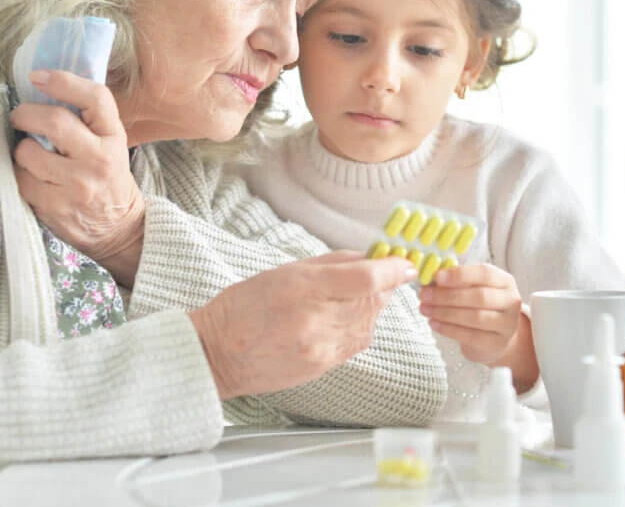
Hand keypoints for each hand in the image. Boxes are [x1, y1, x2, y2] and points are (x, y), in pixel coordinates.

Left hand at [9, 69, 144, 282]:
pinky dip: (21, 175)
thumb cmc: (108, 179)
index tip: (38, 76)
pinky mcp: (55, 207)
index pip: (96, 98)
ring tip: (31, 155)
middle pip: (54, 122)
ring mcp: (77, 186)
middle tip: (20, 117)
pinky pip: (21, 179)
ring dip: (21, 150)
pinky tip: (34, 178)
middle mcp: (100, 160)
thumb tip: (45, 86)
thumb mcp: (111, 146)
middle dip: (26, 114)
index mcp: (114, 138)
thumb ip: (88, 120)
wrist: (119, 229)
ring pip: (28, 152)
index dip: (65, 82)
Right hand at [188, 251, 418, 398]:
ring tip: (343, 300)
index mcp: (304, 289)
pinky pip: (357, 343)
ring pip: (370, 324)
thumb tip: (370, 257)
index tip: (406, 263)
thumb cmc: (245, 305)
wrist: (218, 353)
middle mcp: (317, 321)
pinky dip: (358, 328)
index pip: (366, 279)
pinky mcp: (323, 367)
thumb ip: (333, 263)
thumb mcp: (286, 270)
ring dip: (369, 308)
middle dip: (381, 286)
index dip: (392, 269)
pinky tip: (337, 320)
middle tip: (374, 276)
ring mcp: (322, 348)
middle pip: (373, 301)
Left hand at [419, 263, 538, 391]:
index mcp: (504, 281)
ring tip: (425, 309)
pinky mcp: (497, 344)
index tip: (437, 277)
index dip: (460, 275)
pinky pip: (470, 336)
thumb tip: (431, 278)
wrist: (493, 338)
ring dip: (445, 312)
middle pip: (479, 296)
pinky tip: (434, 323)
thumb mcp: (473, 289)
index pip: (485, 273)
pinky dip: (449, 329)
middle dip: (447, 296)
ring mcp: (507, 324)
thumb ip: (457, 282)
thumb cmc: (479, 307)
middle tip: (424, 295)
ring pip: (475, 317)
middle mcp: (511, 301)